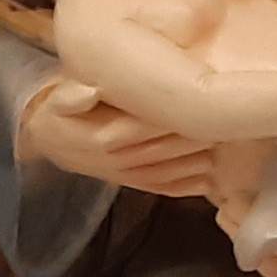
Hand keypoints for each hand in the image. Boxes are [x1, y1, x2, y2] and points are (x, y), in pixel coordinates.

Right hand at [17, 79, 215, 197]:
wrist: (46, 143)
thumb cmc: (59, 114)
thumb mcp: (59, 98)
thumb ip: (73, 95)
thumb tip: (91, 88)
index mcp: (108, 133)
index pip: (153, 123)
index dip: (180, 115)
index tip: (206, 103)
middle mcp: (123, 158)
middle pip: (171, 146)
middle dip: (201, 135)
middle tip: (230, 121)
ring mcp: (129, 174)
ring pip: (173, 170)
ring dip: (201, 160)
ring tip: (227, 145)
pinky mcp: (133, 184)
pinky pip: (166, 188)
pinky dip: (190, 186)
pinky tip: (210, 179)